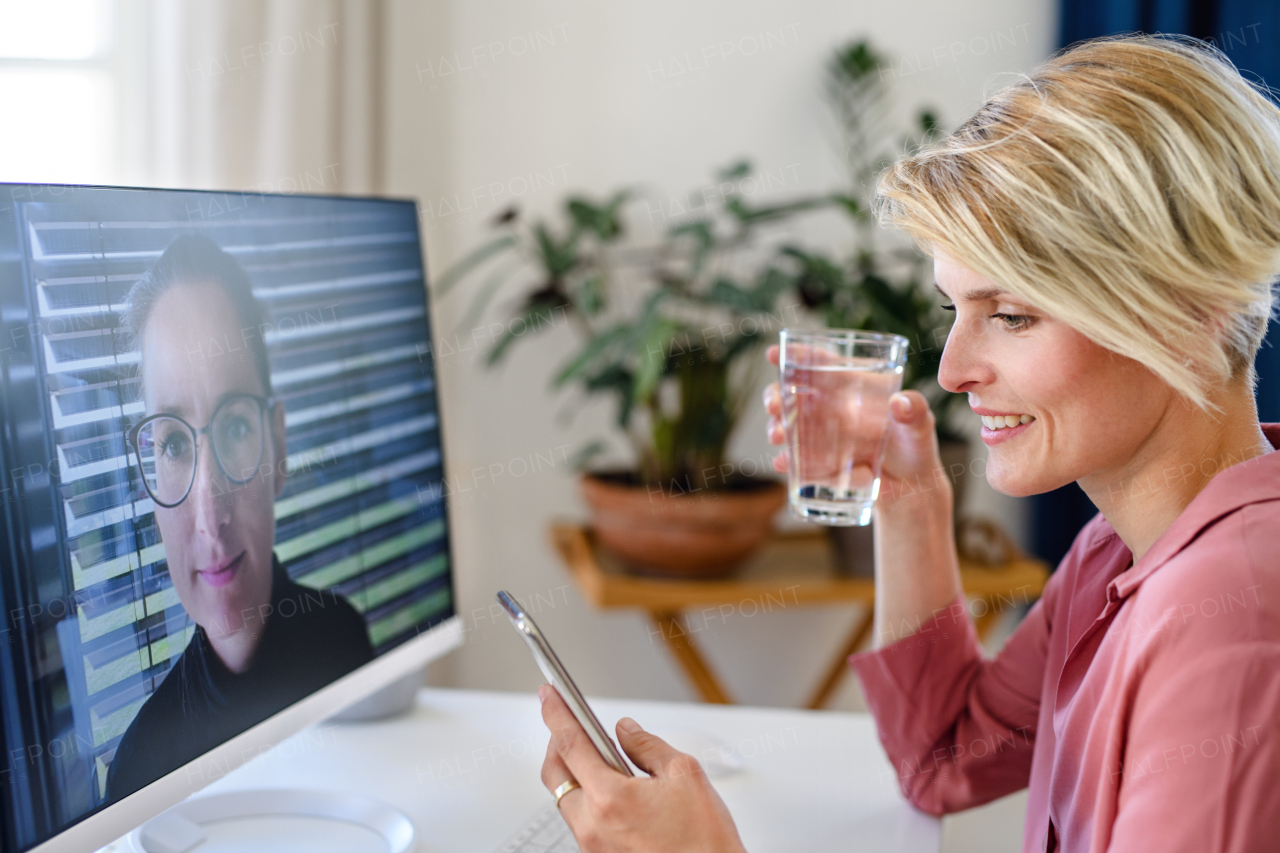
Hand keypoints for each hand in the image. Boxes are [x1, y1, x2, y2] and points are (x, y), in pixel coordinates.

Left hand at [539, 684, 745, 852]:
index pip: (570, 743)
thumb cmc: (704, 842)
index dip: (556, 713)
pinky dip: (589, 800)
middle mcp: (592, 827)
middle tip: (570, 725)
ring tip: (603, 761)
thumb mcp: (684, 775)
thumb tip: (626, 731)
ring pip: (567, 800)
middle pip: (555, 774)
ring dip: (576, 774)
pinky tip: (613, 794)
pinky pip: (581, 823)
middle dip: (558, 744)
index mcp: (610, 799)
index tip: (549, 695)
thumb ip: (647, 745)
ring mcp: (593, 848)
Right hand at [763, 344, 949, 513]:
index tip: (772, 354)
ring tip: (778, 435)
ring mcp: (823, 435)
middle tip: (773, 404)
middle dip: (776, 395)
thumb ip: (915, 411)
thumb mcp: (921, 425)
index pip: (822, 364)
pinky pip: (799, 459)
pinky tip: (783, 463)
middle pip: (794, 393)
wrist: (912, 487)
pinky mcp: (821, 462)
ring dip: (778, 427)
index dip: (797, 356)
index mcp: (853, 387)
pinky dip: (788, 460)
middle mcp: (832, 408)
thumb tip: (900, 402)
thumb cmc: (916, 446)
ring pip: (790, 425)